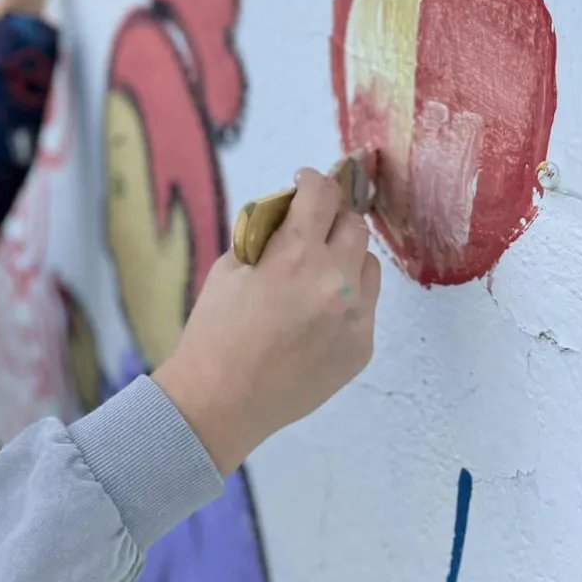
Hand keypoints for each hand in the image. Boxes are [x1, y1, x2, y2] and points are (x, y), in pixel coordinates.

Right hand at [153, 169, 381, 474]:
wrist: (221, 401)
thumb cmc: (213, 332)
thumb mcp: (227, 269)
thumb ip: (263, 236)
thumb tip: (287, 216)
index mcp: (296, 255)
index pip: (321, 195)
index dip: (312, 180)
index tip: (305, 181)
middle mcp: (336, 281)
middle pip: (354, 225)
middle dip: (331, 218)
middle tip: (312, 226)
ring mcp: (355, 317)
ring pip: (369, 265)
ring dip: (346, 257)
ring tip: (316, 273)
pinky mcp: (361, 347)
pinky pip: (364, 307)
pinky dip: (345, 299)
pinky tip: (314, 315)